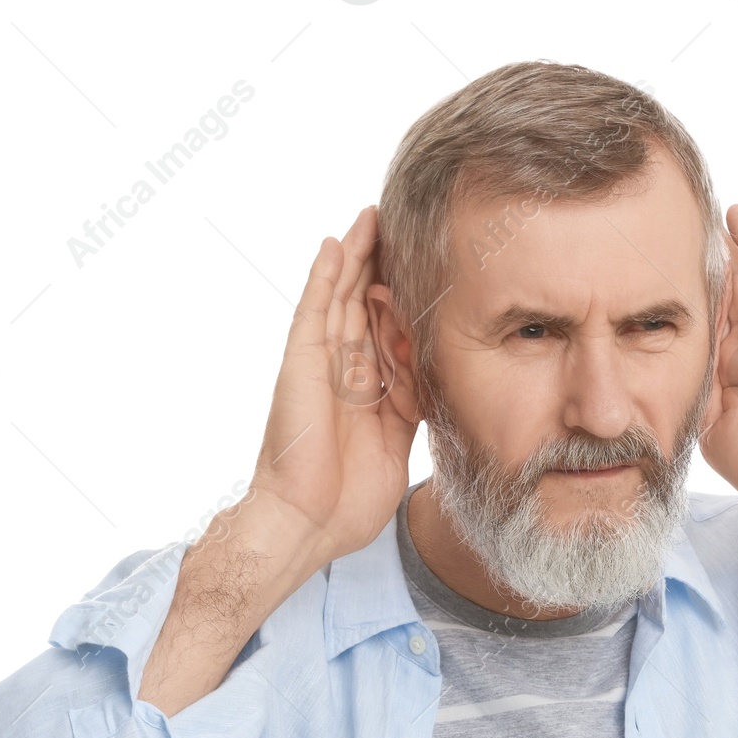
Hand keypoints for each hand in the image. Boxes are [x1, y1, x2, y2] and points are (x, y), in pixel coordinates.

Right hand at [243, 204, 417, 583]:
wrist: (311, 522)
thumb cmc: (348, 499)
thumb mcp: (397, 442)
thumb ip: (412, 407)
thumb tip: (437, 383)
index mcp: (365, 388)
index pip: (387, 330)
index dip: (404, 298)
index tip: (428, 266)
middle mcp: (341, 369)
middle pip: (364, 303)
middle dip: (382, 264)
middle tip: (403, 221)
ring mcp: (320, 363)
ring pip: (342, 296)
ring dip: (358, 255)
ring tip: (374, 215)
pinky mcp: (301, 363)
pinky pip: (314, 310)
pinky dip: (324, 275)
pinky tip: (336, 243)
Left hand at [698, 204, 737, 588]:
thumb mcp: (713, 430)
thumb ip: (695, 394)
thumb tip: (666, 365)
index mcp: (732, 379)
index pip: (699, 335)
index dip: (676, 312)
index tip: (641, 285)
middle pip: (717, 301)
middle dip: (695, 273)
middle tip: (660, 234)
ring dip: (720, 249)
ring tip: (693, 213)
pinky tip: (734, 214)